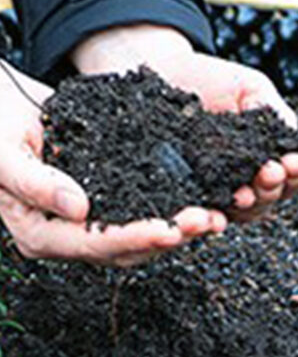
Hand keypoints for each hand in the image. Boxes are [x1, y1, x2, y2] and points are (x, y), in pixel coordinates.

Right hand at [0, 61, 227, 265]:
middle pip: (125, 248)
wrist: (1, 108)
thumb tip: (78, 209)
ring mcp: (88, 221)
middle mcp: (67, 234)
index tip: (171, 231)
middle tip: (210, 221)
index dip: (134, 237)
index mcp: (38, 233)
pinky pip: (144, 209)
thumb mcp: (4, 151)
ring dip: (180, 227)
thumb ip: (35, 182)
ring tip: (217, 215)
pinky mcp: (107, 201)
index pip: (92, 244)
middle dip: (170, 235)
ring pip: (141, 236)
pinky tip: (204, 197)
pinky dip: (173, 206)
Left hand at [71, 24, 297, 221]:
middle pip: (266, 199)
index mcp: (261, 157)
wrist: (160, 70)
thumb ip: (274, 112)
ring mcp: (208, 190)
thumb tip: (295, 140)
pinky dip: (205, 220)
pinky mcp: (177, 196)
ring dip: (247, 207)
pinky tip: (212, 216)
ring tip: (246, 195)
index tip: (295, 161)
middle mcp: (238, 180)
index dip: (296, 173)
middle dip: (273, 189)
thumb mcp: (251, 88)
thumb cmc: (209, 78)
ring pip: (236, 213)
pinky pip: (194, 213)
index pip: (287, 176)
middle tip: (272, 172)